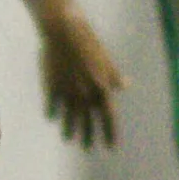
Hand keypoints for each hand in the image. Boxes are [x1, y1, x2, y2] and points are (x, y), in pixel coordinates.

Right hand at [39, 12, 125, 149]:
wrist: (64, 31)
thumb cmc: (88, 42)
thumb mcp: (106, 59)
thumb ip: (115, 76)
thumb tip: (125, 86)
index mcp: (102, 87)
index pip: (108, 117)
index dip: (110, 133)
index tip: (111, 146)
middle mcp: (85, 93)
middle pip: (88, 121)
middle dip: (88, 136)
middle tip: (88, 148)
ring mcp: (68, 91)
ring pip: (69, 117)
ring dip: (70, 130)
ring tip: (70, 139)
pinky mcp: (52, 86)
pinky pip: (53, 105)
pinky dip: (53, 113)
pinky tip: (53, 118)